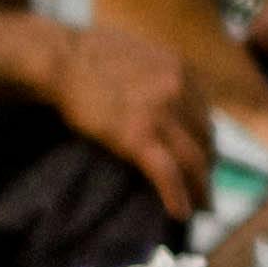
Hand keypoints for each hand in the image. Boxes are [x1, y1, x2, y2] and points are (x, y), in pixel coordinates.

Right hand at [34, 16, 213, 219]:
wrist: (60, 57)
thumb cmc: (88, 53)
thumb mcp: (141, 53)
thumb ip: (162, 73)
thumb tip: (167, 93)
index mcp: (182, 70)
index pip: (204, 115)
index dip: (206, 141)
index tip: (204, 158)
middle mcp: (180, 90)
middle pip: (205, 139)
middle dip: (207, 166)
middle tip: (205, 186)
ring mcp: (160, 113)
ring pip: (194, 160)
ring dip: (201, 188)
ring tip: (202, 206)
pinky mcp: (137, 136)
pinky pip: (167, 173)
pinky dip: (178, 196)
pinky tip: (181, 213)